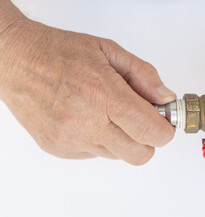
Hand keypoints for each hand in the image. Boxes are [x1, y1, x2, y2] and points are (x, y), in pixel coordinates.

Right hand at [0, 8, 174, 163]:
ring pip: (118, 155)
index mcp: (102, 95)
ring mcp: (71, 140)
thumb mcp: (109, 51)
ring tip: (109, 113)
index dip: (165, 130)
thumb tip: (166, 98)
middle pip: (140, 154)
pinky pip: (95, 154)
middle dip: (148, 139)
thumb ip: (143, 76)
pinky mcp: (59, 149)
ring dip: (123, 138)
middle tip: (141, 119)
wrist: (16, 60)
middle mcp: (86, 123)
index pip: (150, 131)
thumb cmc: (59, 52)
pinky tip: (90, 118)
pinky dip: (101, 140)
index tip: (164, 122)